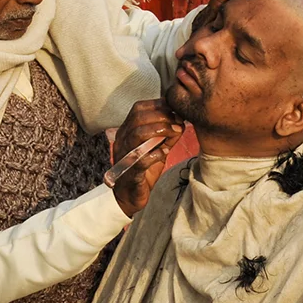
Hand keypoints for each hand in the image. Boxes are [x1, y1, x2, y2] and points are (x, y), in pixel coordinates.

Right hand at [111, 99, 182, 216]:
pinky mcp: (130, 172)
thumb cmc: (143, 170)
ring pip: (138, 134)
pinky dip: (156, 153)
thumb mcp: (157, 147)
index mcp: (127, 131)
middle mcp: (122, 140)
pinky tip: (165, 153)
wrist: (130, 197)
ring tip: (175, 133)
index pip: (138, 108)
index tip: (175, 109)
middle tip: (178, 122)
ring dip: (160, 130)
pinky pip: (141, 159)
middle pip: (139, 118)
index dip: (158, 105)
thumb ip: (167, 135)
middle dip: (162, 116)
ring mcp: (124, 155)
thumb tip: (181, 121)